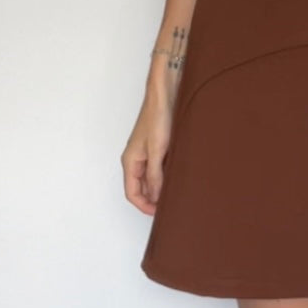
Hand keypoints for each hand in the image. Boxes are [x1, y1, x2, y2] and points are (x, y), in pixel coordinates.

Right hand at [121, 94, 172, 214]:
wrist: (165, 94)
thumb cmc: (157, 117)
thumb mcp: (157, 150)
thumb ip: (155, 175)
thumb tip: (155, 197)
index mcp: (130, 161)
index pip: (132, 193)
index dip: (145, 206)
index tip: (159, 213)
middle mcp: (136, 158)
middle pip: (141, 187)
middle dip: (153, 198)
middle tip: (170, 205)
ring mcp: (146, 152)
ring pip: (150, 177)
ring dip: (160, 186)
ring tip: (175, 192)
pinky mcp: (157, 145)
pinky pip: (158, 167)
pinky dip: (166, 174)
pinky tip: (177, 176)